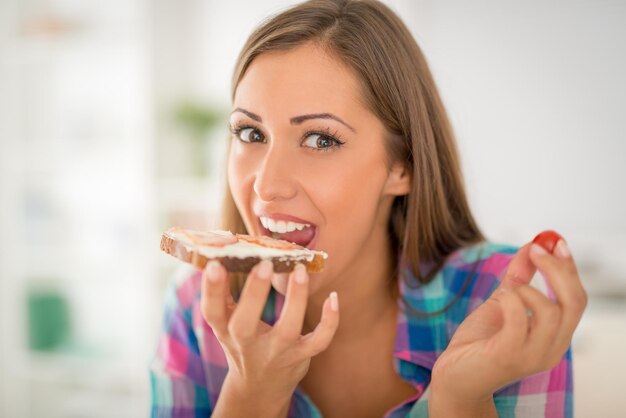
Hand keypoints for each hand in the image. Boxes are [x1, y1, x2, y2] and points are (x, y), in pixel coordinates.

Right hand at [200, 260, 339, 402]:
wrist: (258, 388)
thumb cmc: (242, 343)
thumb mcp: (226, 323)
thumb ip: (222, 293)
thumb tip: (220, 255)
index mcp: (225, 329)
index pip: (212, 311)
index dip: (211, 289)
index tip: (214, 264)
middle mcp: (247, 343)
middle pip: (244, 324)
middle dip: (254, 294)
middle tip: (264, 264)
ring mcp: (275, 352)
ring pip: (287, 329)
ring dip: (296, 299)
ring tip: (300, 271)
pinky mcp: (300, 356)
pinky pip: (319, 341)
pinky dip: (330, 321)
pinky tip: (333, 297)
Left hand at [430, 234, 586, 405]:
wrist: (453, 376)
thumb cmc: (478, 343)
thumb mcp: (501, 303)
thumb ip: (518, 278)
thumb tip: (530, 246)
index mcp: (554, 336)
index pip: (577, 299)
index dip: (569, 267)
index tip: (555, 240)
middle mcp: (551, 348)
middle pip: (573, 302)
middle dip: (557, 269)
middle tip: (536, 247)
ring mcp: (533, 355)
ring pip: (552, 313)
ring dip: (527, 290)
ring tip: (506, 292)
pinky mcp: (509, 356)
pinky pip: (520, 321)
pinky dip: (511, 301)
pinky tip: (499, 301)